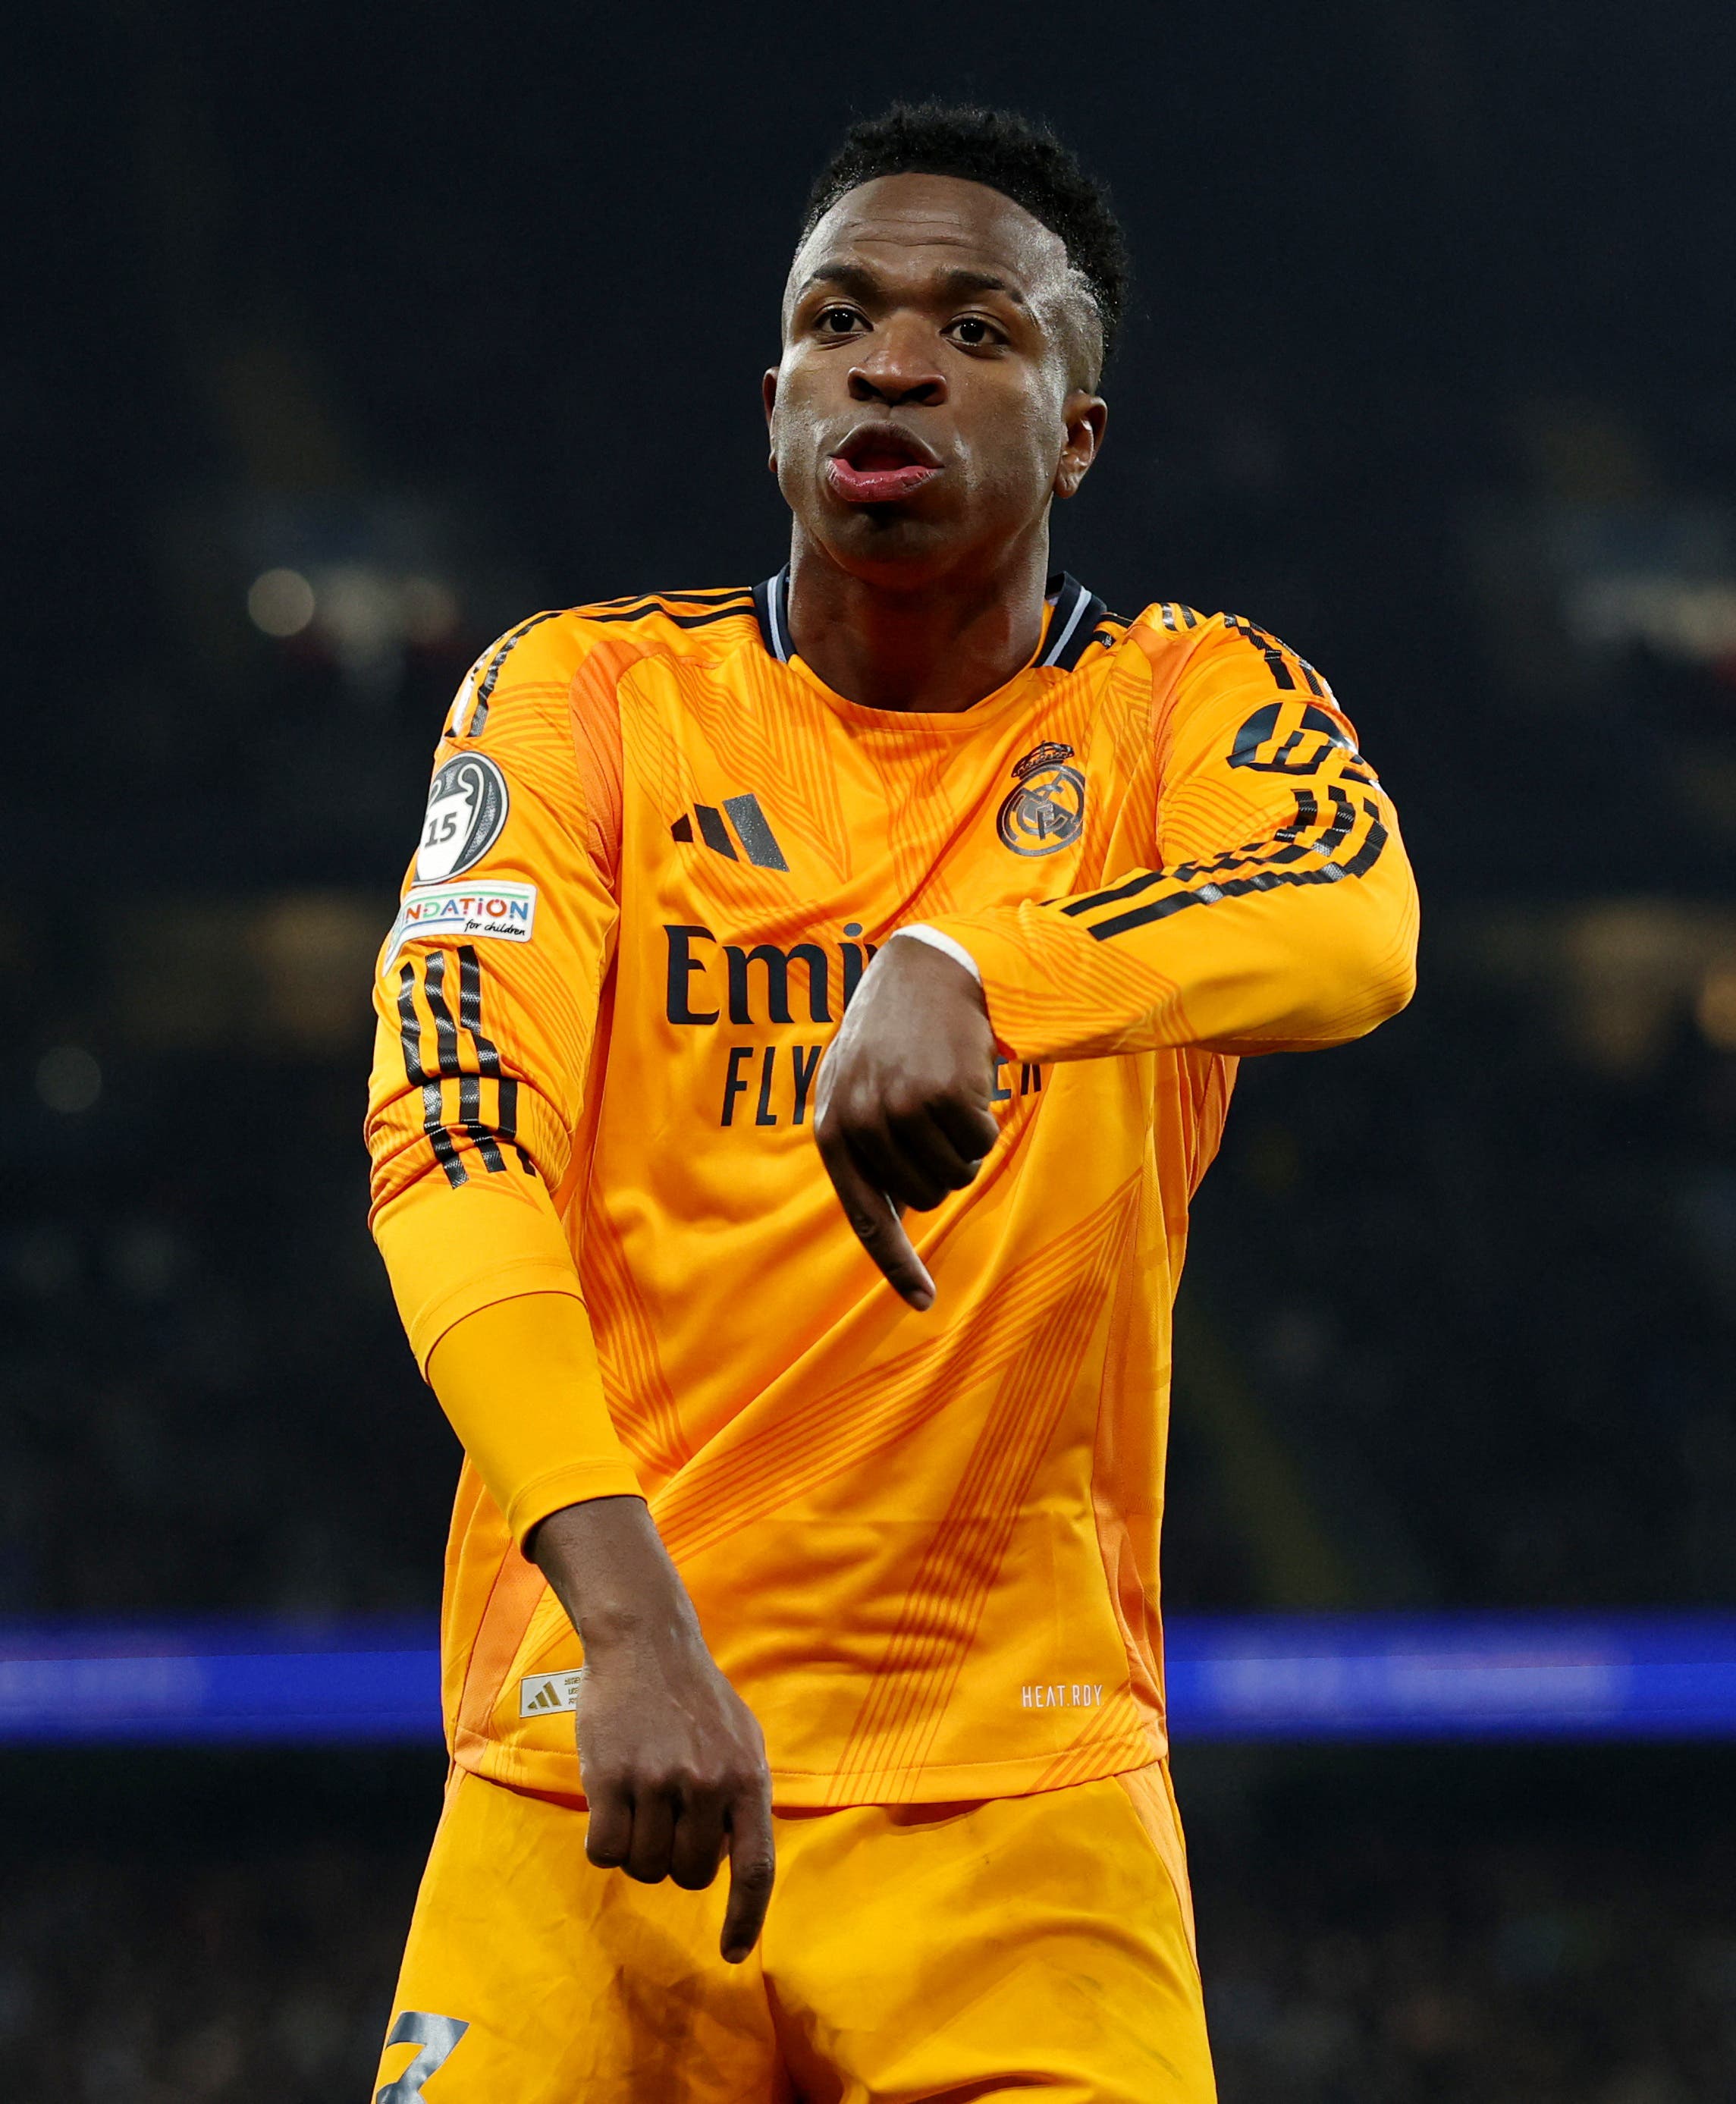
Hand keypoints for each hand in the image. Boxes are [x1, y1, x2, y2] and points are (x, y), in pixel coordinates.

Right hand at [529, 1497, 774, 1963]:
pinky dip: (603, 1844)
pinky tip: (608, 1809)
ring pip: (644, 1866)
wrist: (646, 1642)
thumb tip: (739, 1863)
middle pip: (689, 1875)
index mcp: (748, 1778)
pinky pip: (604, 1852)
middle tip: (666, 1823)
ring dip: (637, 1850)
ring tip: (639, 1805)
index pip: (757, 1869)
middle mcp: (708, 1783)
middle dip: (675, 1862)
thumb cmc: (696, 1699)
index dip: (745, 1919)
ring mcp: (658, 1780)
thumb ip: (744, 1800)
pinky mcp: (610, 1777)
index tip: (731, 1952)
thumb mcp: (743, 1741)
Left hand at [814, 933, 1000, 1309]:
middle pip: (925, 1197)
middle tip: (938, 1122)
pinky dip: (983, 1121)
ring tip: (947, 1096)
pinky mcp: (941, 1092)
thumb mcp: (858, 1090)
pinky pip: (980, 1141)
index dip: (897, 1264)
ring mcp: (899, 1108)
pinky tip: (966, 1082)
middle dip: (944, 1170)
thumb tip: (895, 1226)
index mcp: (833, 1130)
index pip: (867, 1217)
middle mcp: (860, 1123)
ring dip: (965, 1144)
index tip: (925, 1302)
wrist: (925, 970)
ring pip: (957, 1172)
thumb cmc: (893, 1040)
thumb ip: (865, 1153)